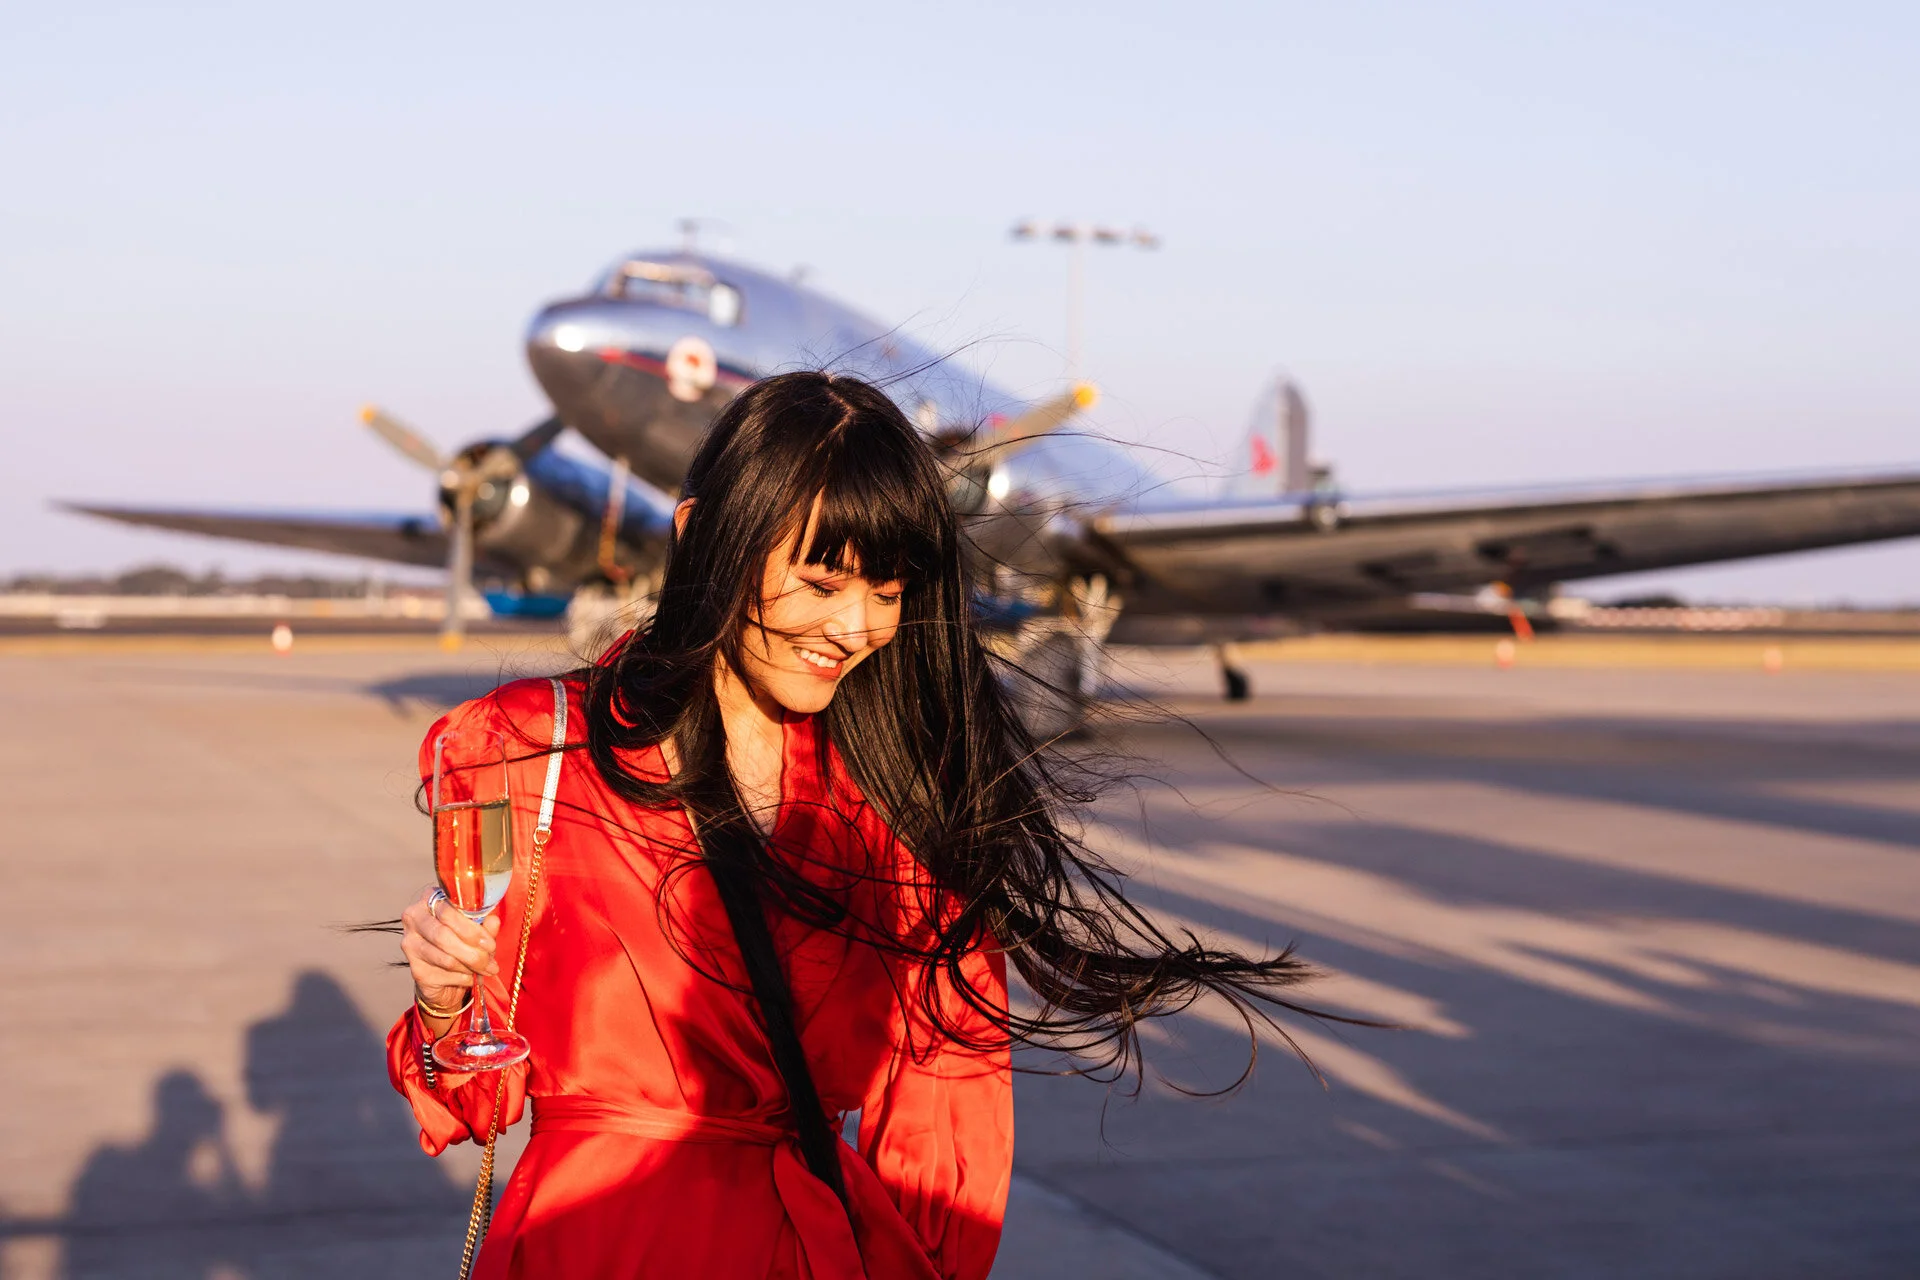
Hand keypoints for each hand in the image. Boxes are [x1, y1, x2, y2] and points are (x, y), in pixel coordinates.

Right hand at [401, 886, 499, 1012]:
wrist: (445, 973)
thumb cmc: (462, 941)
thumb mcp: (477, 929)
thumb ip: (485, 924)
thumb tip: (493, 920)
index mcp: (430, 899)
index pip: (449, 912)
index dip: (473, 930)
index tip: (490, 944)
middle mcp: (414, 918)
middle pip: (444, 936)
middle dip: (473, 952)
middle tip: (490, 962)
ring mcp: (410, 944)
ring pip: (445, 958)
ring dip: (471, 967)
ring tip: (485, 969)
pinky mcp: (415, 969)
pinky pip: (444, 974)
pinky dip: (463, 978)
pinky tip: (470, 976)